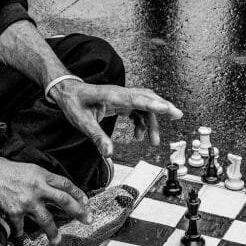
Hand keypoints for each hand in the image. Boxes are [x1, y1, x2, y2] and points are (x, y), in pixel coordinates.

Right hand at [0, 153, 90, 243]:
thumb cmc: (3, 170)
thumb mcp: (28, 169)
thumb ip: (42, 180)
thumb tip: (55, 191)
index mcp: (41, 174)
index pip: (66, 184)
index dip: (78, 194)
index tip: (86, 202)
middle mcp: (37, 187)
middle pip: (64, 201)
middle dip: (78, 212)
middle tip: (87, 220)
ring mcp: (26, 201)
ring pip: (46, 220)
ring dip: (53, 232)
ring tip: (57, 239)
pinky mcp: (14, 212)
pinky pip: (22, 228)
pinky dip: (21, 232)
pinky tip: (20, 235)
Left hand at [50, 81, 182, 157]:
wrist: (68, 92)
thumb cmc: (74, 103)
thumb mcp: (83, 123)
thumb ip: (98, 138)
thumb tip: (109, 153)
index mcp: (112, 96)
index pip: (137, 99)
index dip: (153, 104)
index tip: (168, 109)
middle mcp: (121, 94)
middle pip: (147, 98)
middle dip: (163, 107)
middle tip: (178, 115)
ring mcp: (122, 97)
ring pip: (145, 105)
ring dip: (152, 122)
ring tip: (154, 141)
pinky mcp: (122, 102)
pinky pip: (138, 110)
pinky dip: (142, 123)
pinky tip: (139, 135)